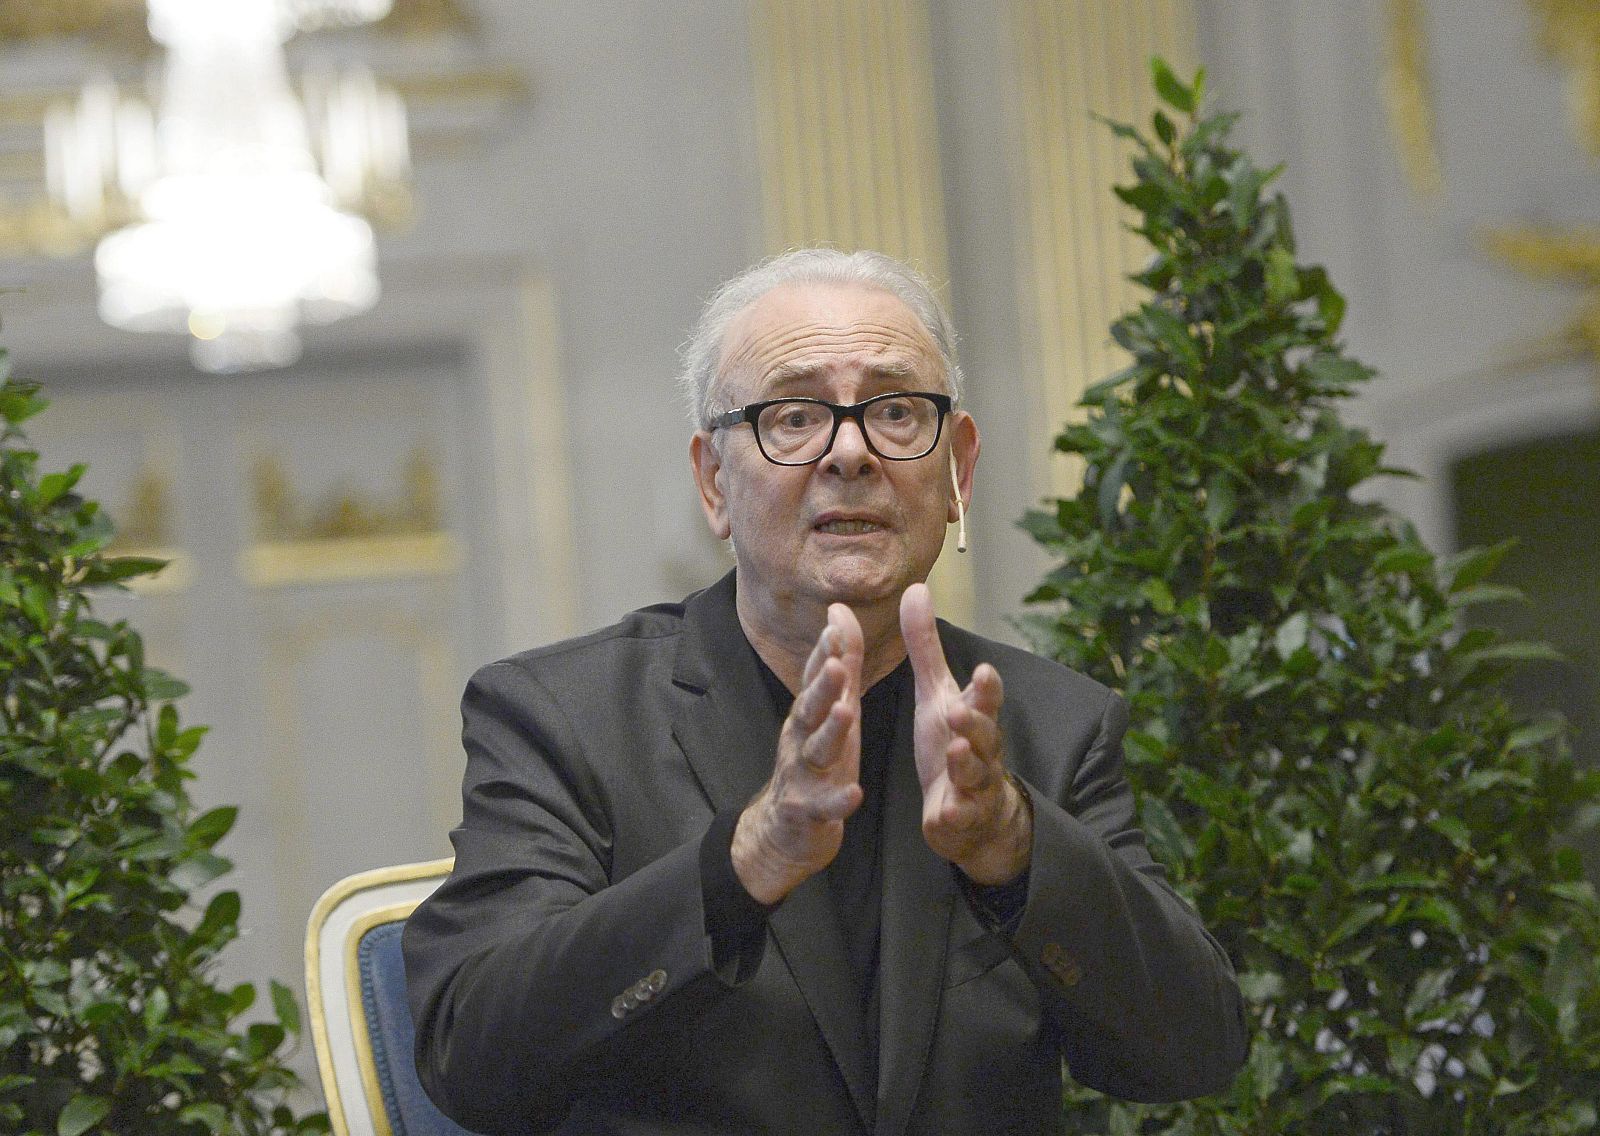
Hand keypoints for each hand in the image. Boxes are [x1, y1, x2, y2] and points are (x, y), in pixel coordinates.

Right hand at [732, 604, 863, 904]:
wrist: (784, 829)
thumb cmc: (816, 759)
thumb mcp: (832, 708)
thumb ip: (840, 663)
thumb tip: (839, 610)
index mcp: (810, 714)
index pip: (815, 678)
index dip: (824, 653)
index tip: (835, 626)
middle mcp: (801, 738)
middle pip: (810, 709)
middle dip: (822, 686)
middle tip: (835, 664)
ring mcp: (801, 775)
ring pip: (815, 750)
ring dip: (830, 732)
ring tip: (847, 713)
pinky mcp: (807, 811)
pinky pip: (823, 806)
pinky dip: (837, 801)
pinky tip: (854, 794)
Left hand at [900, 582, 1030, 884]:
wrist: (975, 813)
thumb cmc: (953, 742)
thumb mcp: (936, 693)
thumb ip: (925, 647)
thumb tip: (917, 588)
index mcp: (973, 716)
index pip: (986, 699)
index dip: (986, 688)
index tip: (983, 670)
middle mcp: (980, 749)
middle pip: (985, 734)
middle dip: (976, 722)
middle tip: (959, 710)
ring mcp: (973, 786)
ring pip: (976, 775)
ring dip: (967, 764)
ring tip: (956, 752)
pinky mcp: (959, 818)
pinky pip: (959, 818)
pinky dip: (954, 814)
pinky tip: (945, 812)